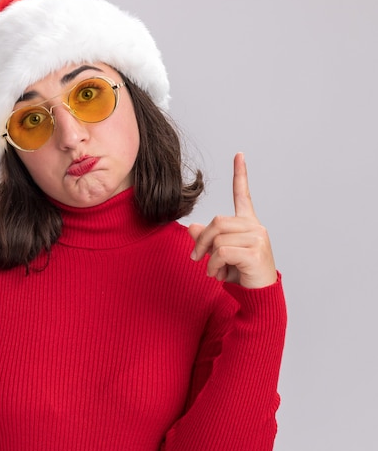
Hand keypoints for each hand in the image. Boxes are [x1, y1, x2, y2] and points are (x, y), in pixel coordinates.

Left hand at [188, 153, 276, 288]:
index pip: (242, 195)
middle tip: (196, 258)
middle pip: (217, 222)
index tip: (239, 154)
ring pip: (218, 238)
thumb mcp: (220, 255)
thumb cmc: (241, 274)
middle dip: (201, 241)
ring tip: (213, 271)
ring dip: (207, 258)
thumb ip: (207, 240)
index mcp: (248, 224)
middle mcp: (255, 228)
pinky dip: (213, 265)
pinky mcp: (255, 252)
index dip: (240, 174)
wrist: (258, 296)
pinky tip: (217, 274)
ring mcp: (257, 239)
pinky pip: (222, 252)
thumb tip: (191, 227)